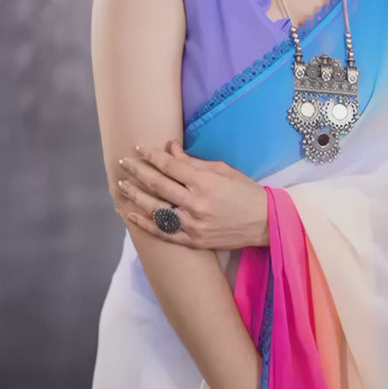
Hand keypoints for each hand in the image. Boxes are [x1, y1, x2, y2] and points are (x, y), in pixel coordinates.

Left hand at [115, 140, 268, 248]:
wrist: (265, 223)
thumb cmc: (245, 192)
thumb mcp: (223, 170)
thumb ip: (193, 162)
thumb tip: (170, 148)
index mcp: (205, 182)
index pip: (170, 166)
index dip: (152, 156)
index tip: (138, 149)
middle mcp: (196, 203)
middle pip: (158, 185)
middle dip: (137, 172)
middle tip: (123, 163)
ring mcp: (193, 225)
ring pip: (156, 209)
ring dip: (136, 196)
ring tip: (122, 186)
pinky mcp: (193, 241)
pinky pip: (164, 233)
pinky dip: (145, 224)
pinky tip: (131, 214)